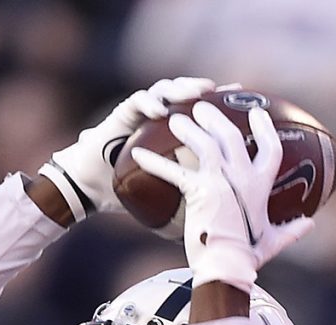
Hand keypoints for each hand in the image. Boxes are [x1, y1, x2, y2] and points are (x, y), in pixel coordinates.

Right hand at [37, 77, 214, 221]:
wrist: (92, 188)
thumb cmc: (130, 191)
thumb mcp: (168, 195)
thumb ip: (191, 199)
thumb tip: (220, 224)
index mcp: (174, 130)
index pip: (202, 110)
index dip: (222, 102)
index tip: (243, 99)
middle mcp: (158, 116)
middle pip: (185, 92)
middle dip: (203, 88)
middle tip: (220, 90)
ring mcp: (140, 113)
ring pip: (165, 90)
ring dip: (181, 89)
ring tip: (196, 93)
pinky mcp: (121, 114)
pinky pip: (137, 102)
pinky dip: (149, 103)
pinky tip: (160, 110)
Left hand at [129, 102, 313, 289]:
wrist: (226, 268)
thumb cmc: (247, 257)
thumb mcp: (273, 242)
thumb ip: (292, 230)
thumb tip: (310, 225)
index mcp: (261, 186)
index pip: (270, 148)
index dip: (264, 127)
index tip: (257, 112)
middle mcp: (242, 177)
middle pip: (230, 135)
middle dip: (216, 116)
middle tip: (202, 104)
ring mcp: (220, 182)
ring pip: (204, 143)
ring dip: (188, 128)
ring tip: (175, 118)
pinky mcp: (198, 192)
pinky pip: (173, 171)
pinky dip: (154, 161)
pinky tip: (137, 153)